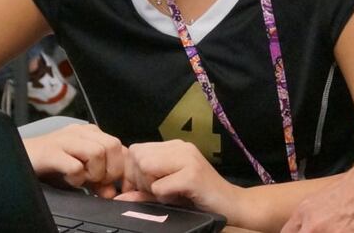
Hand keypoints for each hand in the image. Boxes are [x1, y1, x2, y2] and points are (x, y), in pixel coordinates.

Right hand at [23, 123, 127, 196]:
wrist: (18, 158)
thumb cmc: (50, 165)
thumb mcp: (79, 172)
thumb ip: (97, 180)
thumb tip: (111, 192)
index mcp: (90, 133)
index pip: (120, 146)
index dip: (120, 169)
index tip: (111, 184)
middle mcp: (80, 132)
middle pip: (113, 146)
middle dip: (110, 170)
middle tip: (96, 182)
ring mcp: (65, 140)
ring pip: (97, 153)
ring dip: (93, 173)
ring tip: (80, 179)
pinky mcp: (50, 152)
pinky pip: (75, 166)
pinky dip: (76, 178)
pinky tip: (68, 180)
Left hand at [117, 140, 242, 220]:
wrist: (234, 205)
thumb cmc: (199, 199)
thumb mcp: (167, 192)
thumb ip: (143, 191)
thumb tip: (119, 197)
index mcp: (173, 146)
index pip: (135, 150)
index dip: (132, 172)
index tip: (142, 189)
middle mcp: (180, 146)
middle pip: (137, 156)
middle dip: (140, 179)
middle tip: (158, 193)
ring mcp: (187, 158)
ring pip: (145, 166)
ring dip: (152, 187)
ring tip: (169, 194)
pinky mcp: (192, 175)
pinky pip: (159, 186)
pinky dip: (164, 197)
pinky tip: (179, 198)